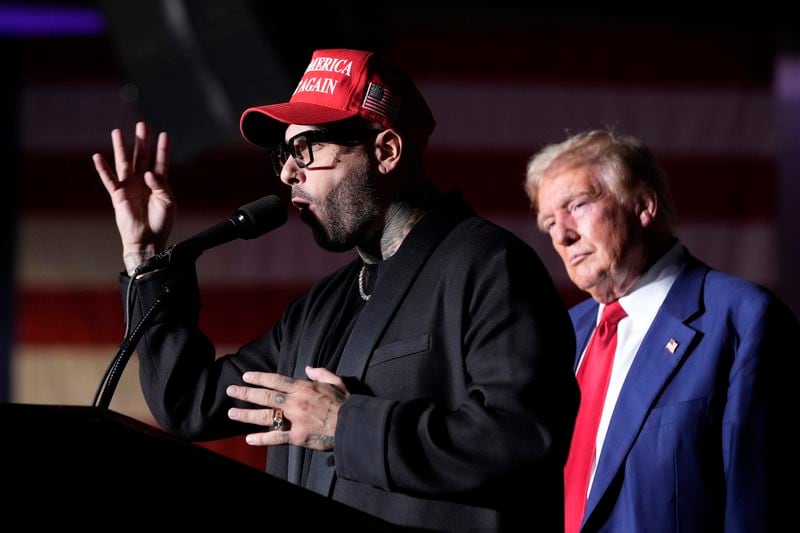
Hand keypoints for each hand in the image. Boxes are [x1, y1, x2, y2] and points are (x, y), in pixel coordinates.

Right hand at [93, 121, 175, 273]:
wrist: (148, 239)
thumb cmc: (160, 222)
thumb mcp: (168, 201)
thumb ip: (160, 184)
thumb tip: (148, 172)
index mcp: (158, 183)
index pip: (160, 162)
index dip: (162, 149)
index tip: (164, 134)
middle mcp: (143, 182)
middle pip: (141, 157)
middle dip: (141, 141)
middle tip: (141, 125)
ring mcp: (129, 187)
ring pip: (124, 163)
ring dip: (121, 147)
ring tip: (117, 131)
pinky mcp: (118, 195)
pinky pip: (109, 179)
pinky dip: (103, 168)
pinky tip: (97, 156)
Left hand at [226, 366, 349, 450]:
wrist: (353, 424)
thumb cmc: (346, 402)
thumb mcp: (336, 381)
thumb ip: (321, 372)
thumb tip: (308, 368)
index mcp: (303, 387)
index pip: (275, 380)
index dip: (259, 377)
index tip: (246, 376)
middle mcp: (295, 402)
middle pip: (265, 396)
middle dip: (246, 393)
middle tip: (231, 390)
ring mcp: (295, 420)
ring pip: (266, 416)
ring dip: (246, 414)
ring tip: (231, 413)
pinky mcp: (298, 436)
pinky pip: (276, 437)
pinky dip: (262, 438)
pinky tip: (249, 439)